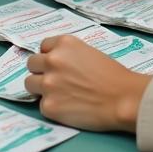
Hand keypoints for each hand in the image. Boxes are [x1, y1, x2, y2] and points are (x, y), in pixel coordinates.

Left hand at [25, 34, 150, 131]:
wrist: (122, 99)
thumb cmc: (113, 76)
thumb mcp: (89, 53)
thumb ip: (69, 55)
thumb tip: (57, 64)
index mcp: (64, 43)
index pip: (43, 46)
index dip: (50, 56)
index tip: (58, 65)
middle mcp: (52, 60)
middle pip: (32, 63)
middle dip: (41, 71)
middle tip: (55, 80)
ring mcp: (48, 83)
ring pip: (30, 83)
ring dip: (41, 88)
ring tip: (59, 95)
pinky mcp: (48, 106)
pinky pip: (41, 105)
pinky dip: (52, 107)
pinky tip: (68, 108)